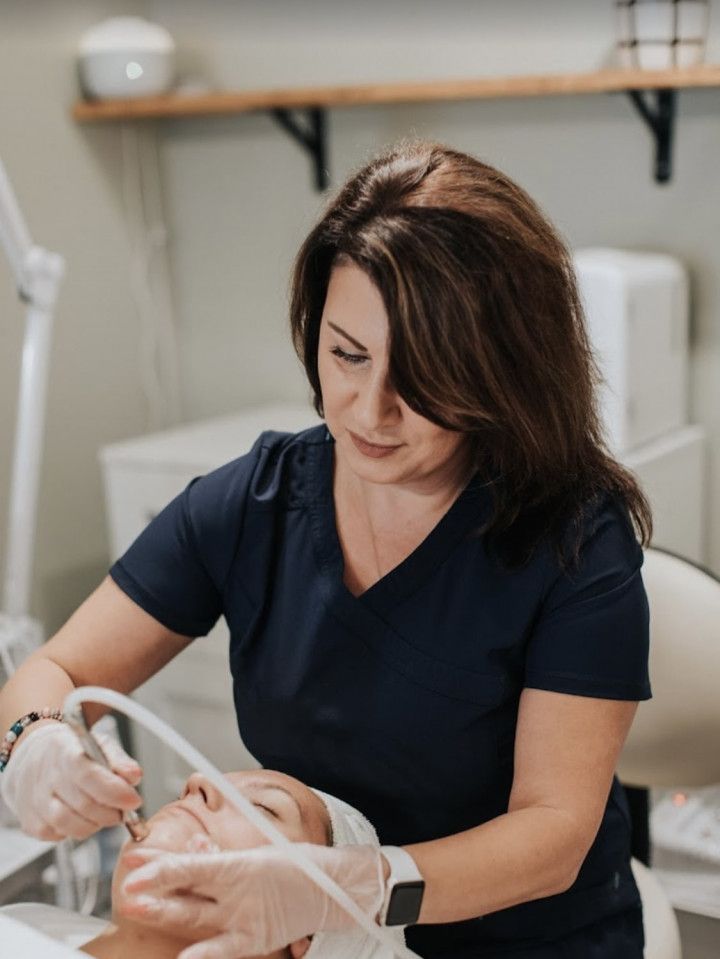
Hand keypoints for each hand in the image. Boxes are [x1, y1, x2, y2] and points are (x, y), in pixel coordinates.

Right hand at [0, 721, 142, 839]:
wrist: (35, 756)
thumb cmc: (72, 751)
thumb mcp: (99, 744)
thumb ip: (120, 760)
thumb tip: (134, 776)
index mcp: (64, 750)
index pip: (88, 775)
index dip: (114, 791)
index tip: (134, 800)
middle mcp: (45, 775)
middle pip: (83, 804)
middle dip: (111, 813)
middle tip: (122, 811)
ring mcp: (33, 800)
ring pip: (69, 825)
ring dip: (95, 824)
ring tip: (104, 814)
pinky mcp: (29, 821)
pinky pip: (57, 835)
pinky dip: (75, 831)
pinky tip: (81, 818)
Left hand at [119, 840, 385, 958]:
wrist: (334, 889)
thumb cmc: (295, 866)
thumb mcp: (258, 851)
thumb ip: (221, 857)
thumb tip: (193, 848)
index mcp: (241, 863)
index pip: (193, 865)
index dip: (161, 866)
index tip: (134, 864)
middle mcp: (241, 891)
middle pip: (189, 892)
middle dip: (156, 889)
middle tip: (126, 886)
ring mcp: (247, 918)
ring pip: (197, 917)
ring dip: (167, 912)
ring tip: (137, 907)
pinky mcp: (256, 940)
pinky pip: (225, 949)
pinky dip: (206, 953)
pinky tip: (185, 957)